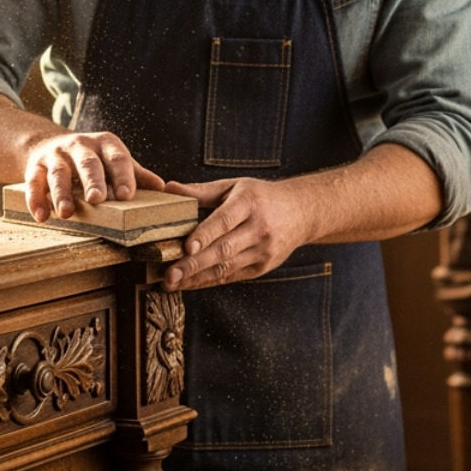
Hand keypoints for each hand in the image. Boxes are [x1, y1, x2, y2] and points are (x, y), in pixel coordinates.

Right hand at [24, 131, 164, 221]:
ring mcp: (56, 155)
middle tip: (97, 199)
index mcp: (105, 144)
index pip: (117, 158)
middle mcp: (80, 145)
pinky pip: (34, 182)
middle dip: (93, 180)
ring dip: (62, 193)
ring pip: (59, 173)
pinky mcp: (36, 167)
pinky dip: (36, 199)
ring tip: (67, 213)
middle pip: (87, 163)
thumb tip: (162, 187)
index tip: (127, 195)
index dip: (123, 175)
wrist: (48, 144)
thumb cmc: (91, 159)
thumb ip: (135, 173)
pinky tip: (42, 216)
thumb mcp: (113, 160)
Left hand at [161, 178, 315, 290]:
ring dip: (197, 277)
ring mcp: (263, 251)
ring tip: (171, 283)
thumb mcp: (234, 187)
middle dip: (194, 264)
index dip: (205, 234)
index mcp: (250, 203)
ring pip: (226, 267)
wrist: (302, 212)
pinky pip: (232, 276)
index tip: (186, 247)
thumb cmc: (261, 197)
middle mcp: (259, 229)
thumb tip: (168, 188)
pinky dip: (208, 281)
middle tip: (168, 275)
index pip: (225, 220)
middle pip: (224, 249)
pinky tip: (188, 284)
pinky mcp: (263, 267)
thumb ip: (200, 191)